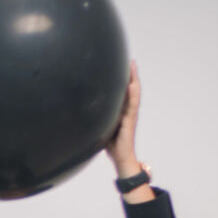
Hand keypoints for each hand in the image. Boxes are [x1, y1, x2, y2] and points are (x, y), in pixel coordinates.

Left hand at [105, 60, 142, 177]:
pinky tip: (132, 85)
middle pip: (130, 88)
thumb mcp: (102, 127)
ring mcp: (130, 114)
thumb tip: (84, 112)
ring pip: (134, 93)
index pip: (123, 91)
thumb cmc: (112, 144)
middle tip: (130, 60)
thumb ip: (98, 118)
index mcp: (122, 111)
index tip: (121, 65)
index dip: (123, 79)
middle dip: (130, 74)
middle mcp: (128, 110)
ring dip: (133, 79)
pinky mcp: (130, 120)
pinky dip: (133, 94)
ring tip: (133, 66)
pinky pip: (132, 105)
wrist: (121, 158)